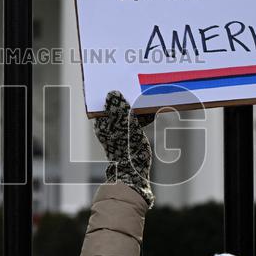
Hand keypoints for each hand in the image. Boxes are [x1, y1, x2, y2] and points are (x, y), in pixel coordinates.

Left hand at [93, 91, 154, 206]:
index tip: (123, 80)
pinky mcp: (130, 137)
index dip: (114, 90)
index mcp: (102, 124)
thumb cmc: (128, 151)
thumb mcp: (125, 126)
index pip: (105, 101)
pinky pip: (136, 121)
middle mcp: (109, 127)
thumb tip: (113, 93)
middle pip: (118, 106)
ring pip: (128, 112)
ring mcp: (119, 132)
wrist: (135, 176)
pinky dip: (143, 115)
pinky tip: (153, 109)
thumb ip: (119, 109)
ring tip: (149, 95)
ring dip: (138, 105)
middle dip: (128, 96)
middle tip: (139, 84)